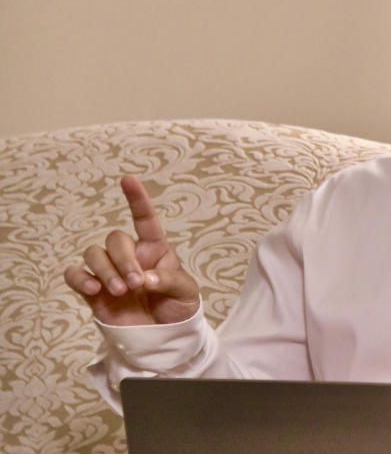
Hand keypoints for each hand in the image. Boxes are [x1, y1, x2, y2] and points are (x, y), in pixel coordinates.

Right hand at [63, 175, 199, 325]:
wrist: (163, 341)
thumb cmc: (178, 310)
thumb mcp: (186, 293)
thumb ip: (169, 281)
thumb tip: (145, 278)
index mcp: (155, 250)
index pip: (145, 220)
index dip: (137, 199)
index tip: (128, 179)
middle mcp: (130, 257)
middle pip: (115, 239)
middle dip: (123, 260)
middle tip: (135, 284)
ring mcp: (109, 273)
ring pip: (94, 253)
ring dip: (105, 270)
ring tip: (120, 292)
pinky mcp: (92, 292)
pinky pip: (75, 274)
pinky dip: (80, 278)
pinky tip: (93, 289)